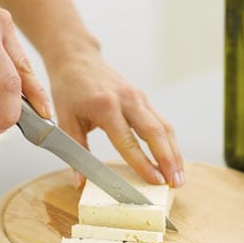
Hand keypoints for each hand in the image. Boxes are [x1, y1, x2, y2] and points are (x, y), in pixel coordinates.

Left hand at [48, 50, 183, 188]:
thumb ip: (76, 152)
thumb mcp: (65, 120)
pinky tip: (173, 159)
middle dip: (168, 160)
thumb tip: (80, 181)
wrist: (77, 59)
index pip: (128, 140)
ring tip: (179, 177)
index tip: (154, 181)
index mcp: (105, 106)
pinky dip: (170, 142)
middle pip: (155, 132)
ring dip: (174, 153)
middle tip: (175, 183)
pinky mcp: (144, 98)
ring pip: (164, 127)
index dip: (143, 163)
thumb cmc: (69, 90)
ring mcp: (139, 97)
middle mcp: (127, 100)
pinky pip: (162, 122)